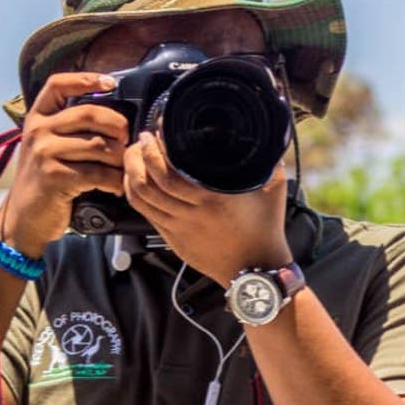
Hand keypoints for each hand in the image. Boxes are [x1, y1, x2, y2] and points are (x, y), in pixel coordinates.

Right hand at [0, 73, 129, 257]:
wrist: (24, 220)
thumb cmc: (45, 182)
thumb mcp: (47, 148)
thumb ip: (69, 129)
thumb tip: (114, 117)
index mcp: (36, 119)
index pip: (57, 85)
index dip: (86, 79)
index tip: (111, 83)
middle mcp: (38, 131)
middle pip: (89, 113)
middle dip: (117, 125)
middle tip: (126, 139)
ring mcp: (44, 153)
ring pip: (99, 145)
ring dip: (119, 158)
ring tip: (123, 167)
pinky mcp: (54, 177)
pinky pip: (98, 172)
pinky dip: (114, 181)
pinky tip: (116, 186)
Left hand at [123, 131, 291, 286]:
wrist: (257, 270)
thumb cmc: (266, 229)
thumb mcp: (273, 188)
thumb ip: (268, 160)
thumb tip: (267, 135)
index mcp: (211, 200)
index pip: (167, 174)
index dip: (153, 152)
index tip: (154, 133)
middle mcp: (190, 215)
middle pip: (146, 184)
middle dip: (136, 158)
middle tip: (140, 141)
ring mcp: (178, 230)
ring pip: (140, 200)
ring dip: (131, 175)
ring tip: (135, 157)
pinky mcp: (173, 240)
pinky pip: (145, 214)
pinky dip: (137, 194)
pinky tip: (138, 182)